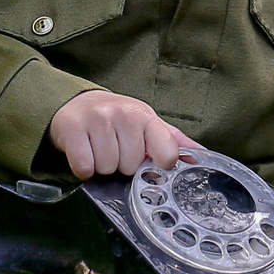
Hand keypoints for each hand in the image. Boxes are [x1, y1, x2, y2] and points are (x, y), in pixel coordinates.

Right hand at [47, 90, 191, 177]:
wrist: (77, 104)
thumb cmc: (117, 120)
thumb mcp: (147, 124)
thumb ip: (172, 140)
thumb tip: (200, 155)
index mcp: (146, 116)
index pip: (168, 153)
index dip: (159, 166)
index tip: (148, 161)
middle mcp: (124, 113)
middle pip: (132, 167)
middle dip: (123, 165)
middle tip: (116, 150)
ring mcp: (98, 119)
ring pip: (107, 168)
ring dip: (102, 166)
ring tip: (99, 150)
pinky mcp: (72, 128)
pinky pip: (84, 167)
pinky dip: (83, 168)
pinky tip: (85, 154)